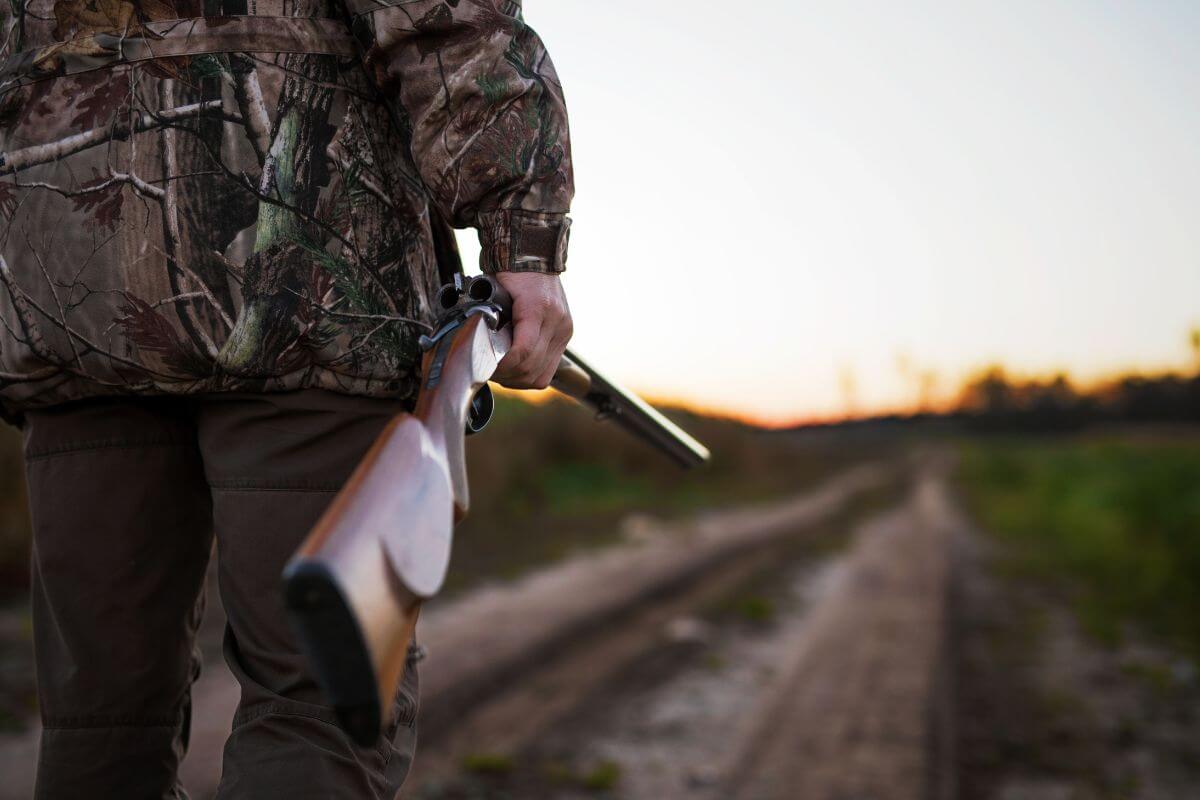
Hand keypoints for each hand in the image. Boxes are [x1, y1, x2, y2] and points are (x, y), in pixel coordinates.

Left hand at [490, 272, 572, 389]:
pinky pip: (548, 370)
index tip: (486, 365)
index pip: (523, 351)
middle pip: (531, 367)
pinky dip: (531, 376)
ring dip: (518, 379)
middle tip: (488, 371)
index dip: (503, 365)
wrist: (535, 258)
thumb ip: (492, 319)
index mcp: (538, 308)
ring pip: (541, 374)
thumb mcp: (495, 292)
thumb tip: (480, 347)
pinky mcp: (565, 335)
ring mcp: (564, 330)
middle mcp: (556, 321)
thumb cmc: (512, 274)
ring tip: (502, 374)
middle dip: (507, 375)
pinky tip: (517, 372)